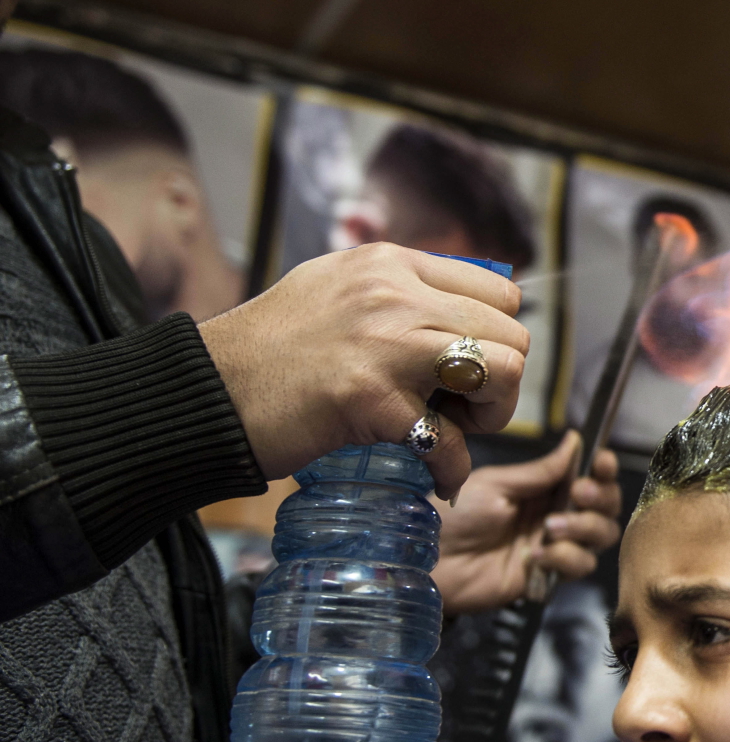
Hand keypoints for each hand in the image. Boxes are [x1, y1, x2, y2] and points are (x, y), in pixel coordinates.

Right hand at [198, 243, 528, 498]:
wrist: (204, 393)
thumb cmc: (268, 354)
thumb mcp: (334, 290)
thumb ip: (395, 293)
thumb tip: (461, 312)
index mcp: (389, 264)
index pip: (499, 291)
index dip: (497, 338)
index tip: (467, 370)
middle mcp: (395, 293)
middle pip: (513, 334)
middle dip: (501, 382)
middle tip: (460, 411)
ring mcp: (386, 344)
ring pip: (507, 372)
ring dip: (491, 416)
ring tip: (450, 433)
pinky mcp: (372, 399)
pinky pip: (451, 442)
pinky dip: (452, 470)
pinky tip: (436, 477)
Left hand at [431, 431, 623, 614]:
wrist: (432, 561)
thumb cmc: (455, 517)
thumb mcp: (497, 485)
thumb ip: (541, 471)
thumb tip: (575, 441)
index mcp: (542, 489)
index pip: (588, 476)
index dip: (602, 470)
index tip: (601, 462)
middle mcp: (554, 515)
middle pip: (605, 507)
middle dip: (600, 498)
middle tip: (578, 494)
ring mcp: (554, 546)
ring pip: (600, 537)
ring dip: (583, 528)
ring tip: (550, 527)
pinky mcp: (548, 575)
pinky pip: (579, 566)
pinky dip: (564, 557)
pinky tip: (535, 555)